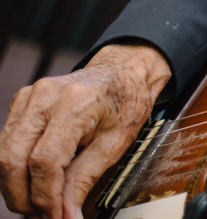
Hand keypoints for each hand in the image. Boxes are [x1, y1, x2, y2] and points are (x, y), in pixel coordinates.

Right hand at [0, 43, 170, 217]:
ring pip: (3, 154)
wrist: (123, 71)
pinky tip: (34, 181)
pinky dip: (16, 169)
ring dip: (15, 187)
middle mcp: (45, 96)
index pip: (44, 161)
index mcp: (75, 103)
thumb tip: (65, 216)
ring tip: (39, 203)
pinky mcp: (21, 102)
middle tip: (44, 216)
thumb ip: (84, 180)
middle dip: (24, 197)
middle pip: (13, 160)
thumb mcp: (115, 144)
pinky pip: (7, 143)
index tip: (55, 217)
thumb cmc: (125, 102)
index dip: (45, 197)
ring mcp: (29, 96)